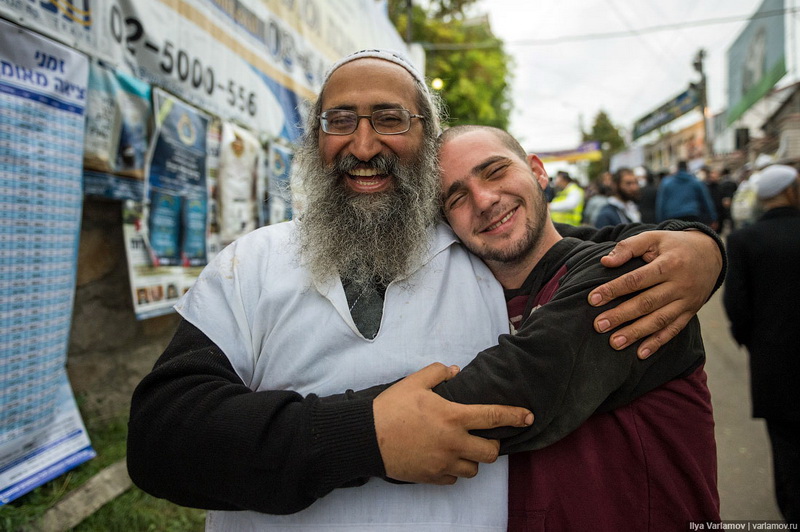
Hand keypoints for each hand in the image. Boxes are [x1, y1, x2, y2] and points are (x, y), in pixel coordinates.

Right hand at [373, 363, 532, 484]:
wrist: (366, 437)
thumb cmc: (390, 408)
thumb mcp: (414, 382)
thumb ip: (438, 373)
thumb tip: (454, 371)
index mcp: (453, 417)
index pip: (493, 417)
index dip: (515, 416)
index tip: (529, 417)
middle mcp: (453, 443)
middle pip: (491, 453)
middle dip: (493, 445)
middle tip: (484, 437)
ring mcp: (442, 463)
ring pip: (474, 469)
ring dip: (473, 459)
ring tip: (462, 448)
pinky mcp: (431, 477)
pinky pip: (453, 479)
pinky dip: (454, 470)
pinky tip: (444, 458)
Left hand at [588, 230, 721, 358]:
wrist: (711, 254)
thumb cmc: (675, 245)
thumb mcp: (654, 237)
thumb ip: (629, 247)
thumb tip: (605, 262)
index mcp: (669, 264)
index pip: (636, 279)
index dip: (614, 289)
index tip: (592, 299)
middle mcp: (679, 285)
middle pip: (647, 303)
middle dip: (621, 315)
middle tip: (599, 325)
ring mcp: (686, 301)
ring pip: (659, 320)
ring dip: (636, 333)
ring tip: (614, 343)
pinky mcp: (690, 312)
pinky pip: (674, 330)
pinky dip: (657, 343)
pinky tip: (641, 353)